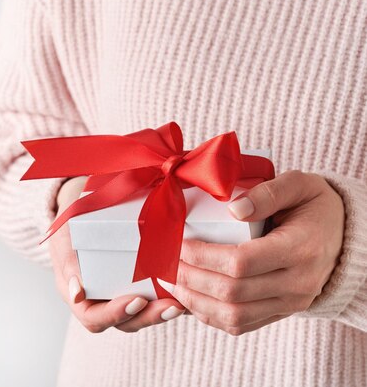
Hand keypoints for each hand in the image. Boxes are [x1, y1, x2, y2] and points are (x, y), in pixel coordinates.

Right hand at [49, 176, 184, 332]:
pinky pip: (155, 298)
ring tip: (181, 304)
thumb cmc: (70, 225)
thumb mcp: (64, 240)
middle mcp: (101, 300)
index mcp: (80, 296)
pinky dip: (171, 297)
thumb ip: (68, 264)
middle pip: (125, 321)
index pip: (95, 318)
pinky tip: (189, 291)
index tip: (136, 301)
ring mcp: (121, 294)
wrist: (83, 207)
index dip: (115, 315)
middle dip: (148, 317)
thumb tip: (76, 293)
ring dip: (162, 311)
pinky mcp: (140, 284)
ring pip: (142, 314)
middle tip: (169, 307)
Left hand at [172, 170, 344, 335]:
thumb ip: (268, 193)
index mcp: (300, 249)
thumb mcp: (299, 185)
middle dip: (191, 278)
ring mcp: (291, 303)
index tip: (179, 243)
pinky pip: (241, 325)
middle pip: (232, 292)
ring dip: (195, 302)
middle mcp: (298, 283)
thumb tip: (233, 208)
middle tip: (166, 263)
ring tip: (170, 283)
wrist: (344, 236)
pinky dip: (210, 315)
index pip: (242, 262)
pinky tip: (190, 298)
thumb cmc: (315, 206)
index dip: (203, 255)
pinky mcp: (282, 312)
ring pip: (234, 316)